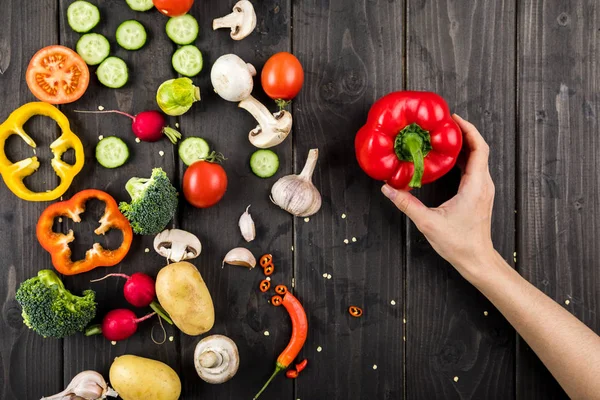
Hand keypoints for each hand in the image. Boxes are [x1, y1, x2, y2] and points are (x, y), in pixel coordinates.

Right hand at [382, 114, 495, 279]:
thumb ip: (407, 204)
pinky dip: (463, 158)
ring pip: (478, 158)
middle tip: (443, 124)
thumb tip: (388, 189)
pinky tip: (447, 158)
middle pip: (479, 148)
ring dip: (463, 145)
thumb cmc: (458, 243)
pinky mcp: (479, 194)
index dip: (468, 129)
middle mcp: (483, 184)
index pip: (479, 148)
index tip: (452, 119)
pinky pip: (474, 168)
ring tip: (443, 137)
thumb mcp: (428, 222)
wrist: (476, 259)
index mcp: (475, 186)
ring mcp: (483, 189)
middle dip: (463, 132)